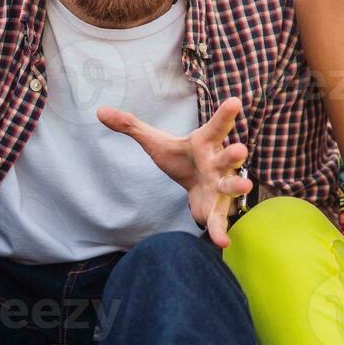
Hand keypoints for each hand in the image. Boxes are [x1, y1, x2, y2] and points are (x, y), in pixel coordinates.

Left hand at [97, 97, 252, 247]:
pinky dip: (220, 230)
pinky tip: (222, 243)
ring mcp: (220, 186)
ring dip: (237, 186)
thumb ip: (131, 126)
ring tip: (244, 186)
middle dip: (235, 154)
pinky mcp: (215, 208)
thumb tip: (99, 111)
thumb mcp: (155, 142)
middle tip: (240, 149)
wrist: (197, 186)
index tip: (235, 101)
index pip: (215, 127)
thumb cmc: (182, 159)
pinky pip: (218, 220)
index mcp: (205, 143)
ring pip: (230, 185)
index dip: (225, 114)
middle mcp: (217, 163)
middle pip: (228, 157)